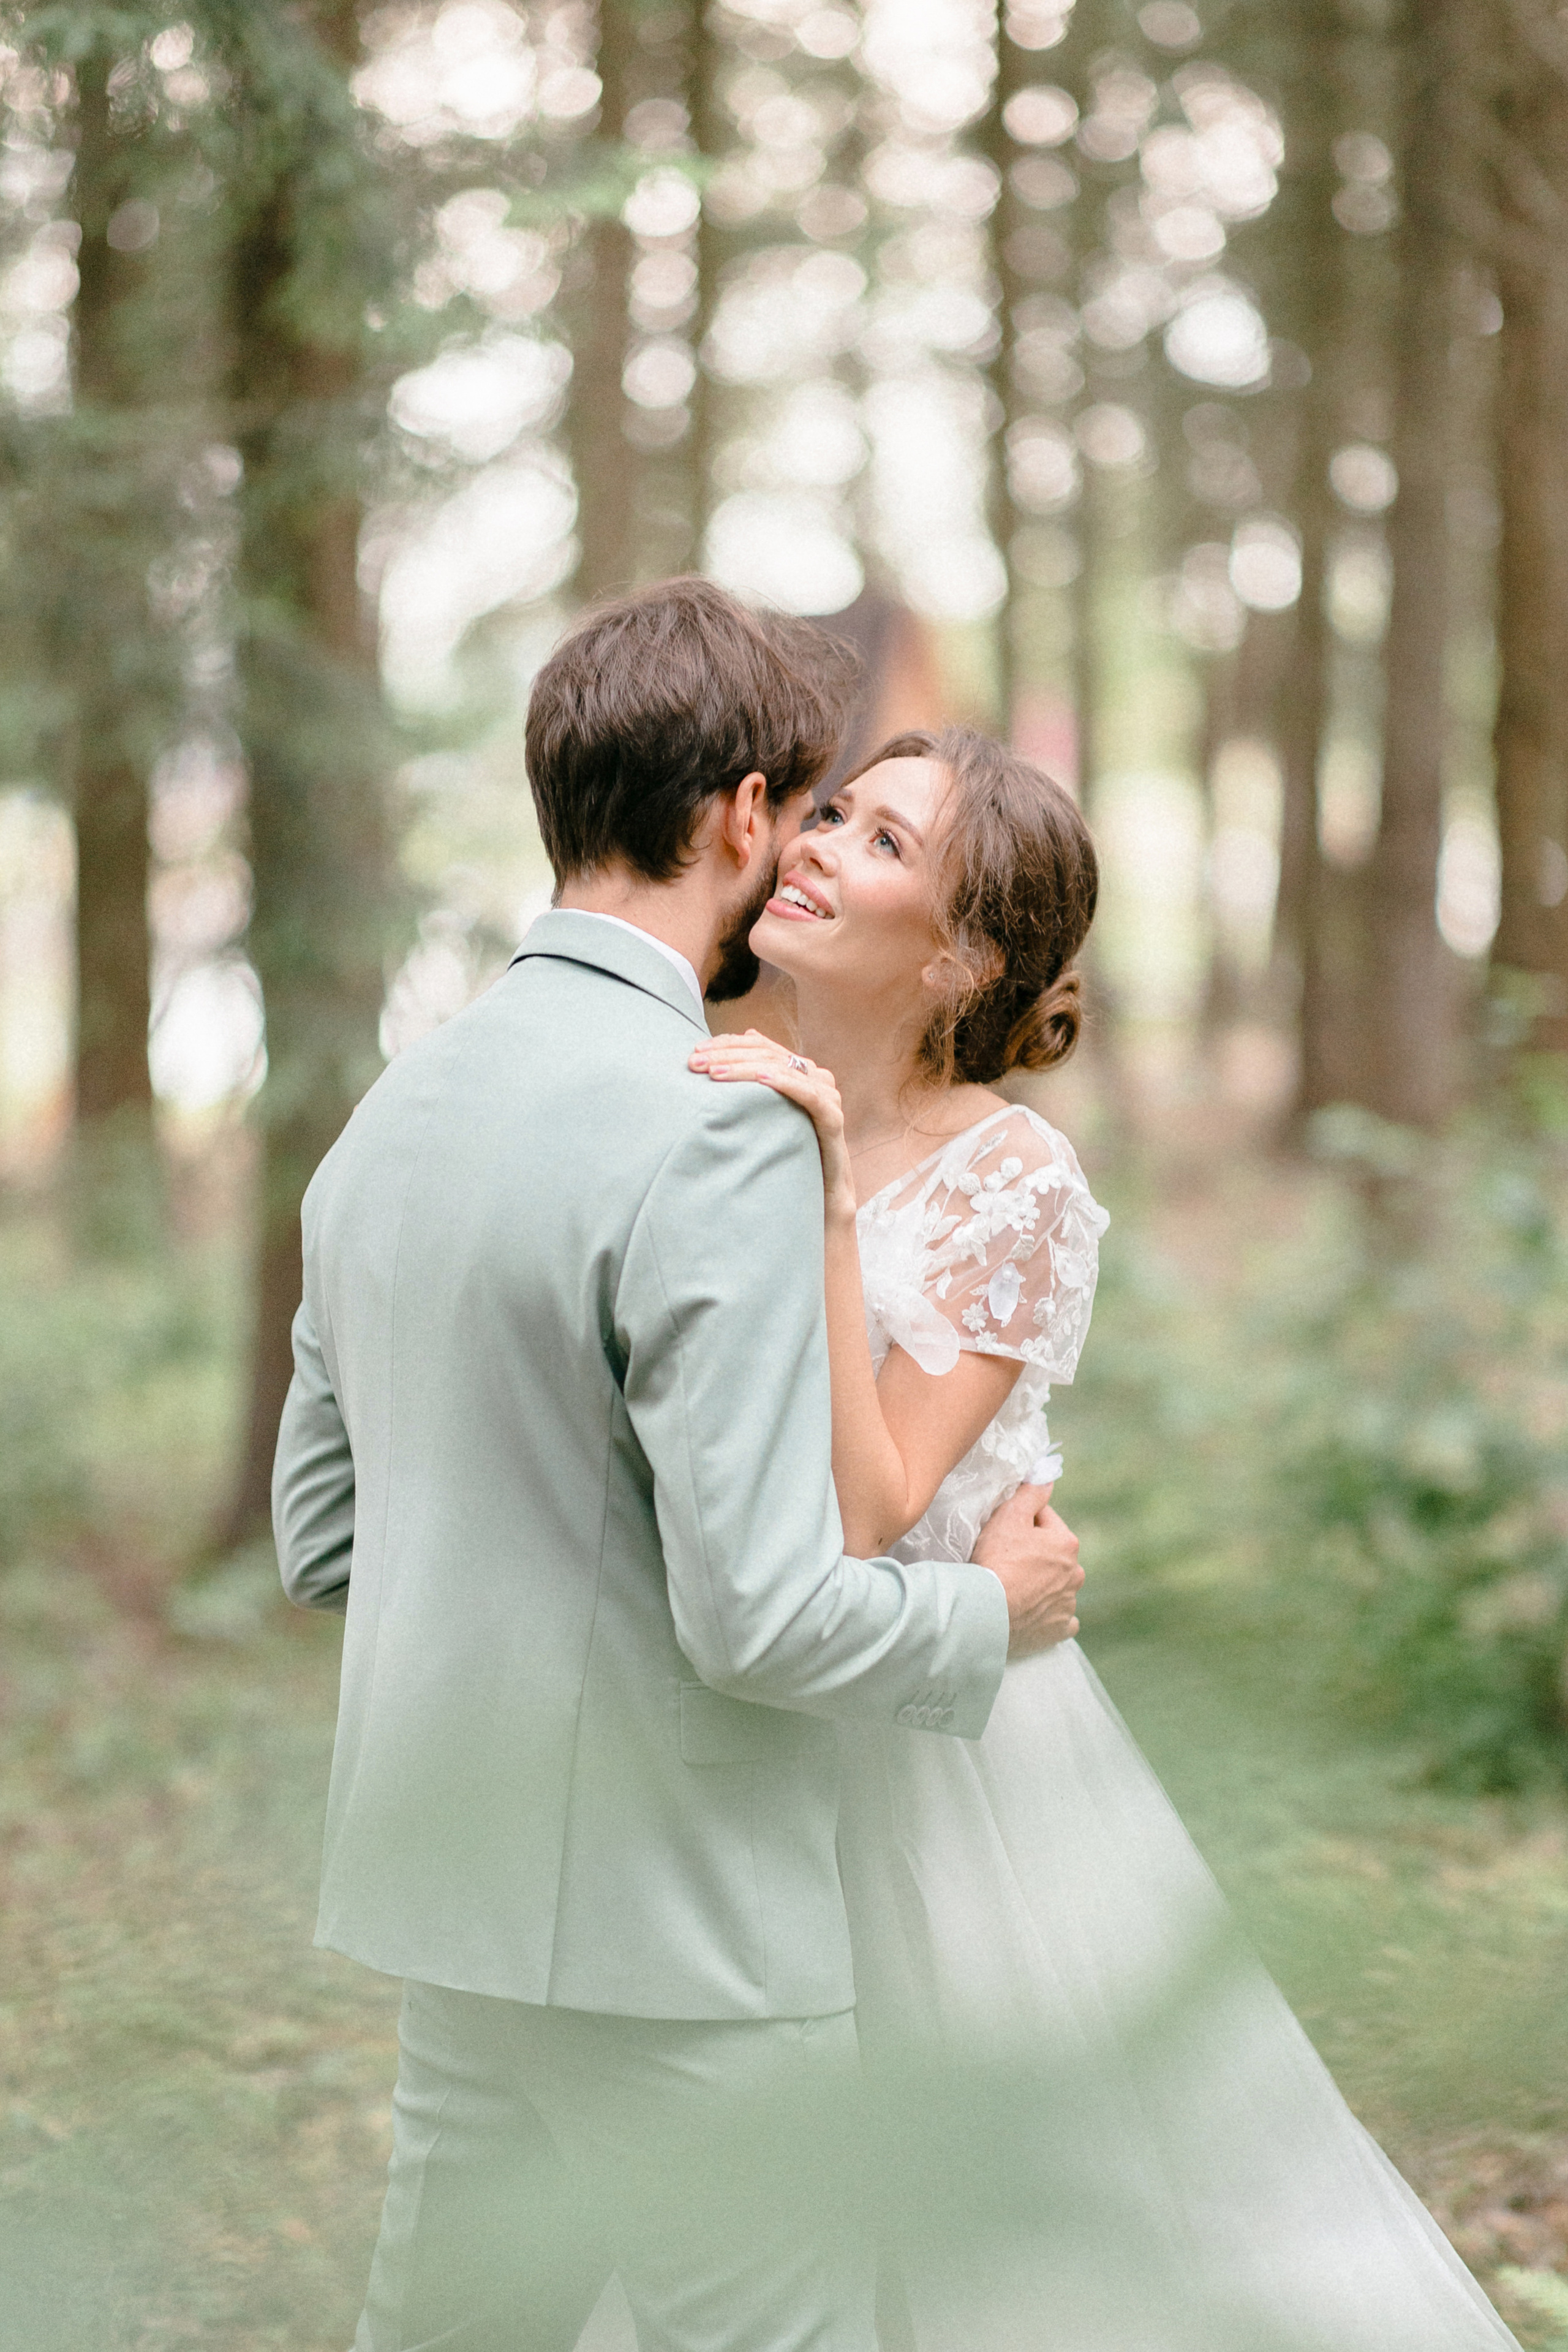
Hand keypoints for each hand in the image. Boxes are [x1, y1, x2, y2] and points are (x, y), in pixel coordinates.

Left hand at [689, 1032, 855, 1222]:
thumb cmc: (789, 1151)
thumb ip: (759, 1077)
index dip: (727, 1043)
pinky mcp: (833, 1117)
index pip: (760, 1045)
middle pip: (767, 1054)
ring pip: (783, 1069)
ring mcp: (827, 1095)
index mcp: (799, 1070)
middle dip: (728, 1055)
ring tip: (715, 1072)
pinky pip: (808, 1094)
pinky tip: (761, 1078)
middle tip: (695, 1064)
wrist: (822, 1192)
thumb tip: (748, 1033)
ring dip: (745, 1068)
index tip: (695, 1050)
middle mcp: (816, 1076)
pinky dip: (784, 1083)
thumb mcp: (766, 1111)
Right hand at [971, 1482, 1082, 1657]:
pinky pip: (1060, 1619)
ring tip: (1015, 1588)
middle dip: (1036, 1555)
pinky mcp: (1059, 1630)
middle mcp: (1075, 1574)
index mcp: (1067, 1543)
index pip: (1045, 1520)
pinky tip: (1031, 1613)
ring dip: (1042, 1585)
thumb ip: (1031, 1494)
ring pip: (1058, 1587)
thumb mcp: (1009, 1517)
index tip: (1003, 1531)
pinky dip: (1048, 1615)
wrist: (987, 1611)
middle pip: (1053, 1555)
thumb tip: (1047, 1477)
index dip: (1022, 1522)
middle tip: (1006, 1560)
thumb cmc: (997, 1560)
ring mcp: (1068, 1604)